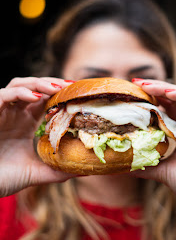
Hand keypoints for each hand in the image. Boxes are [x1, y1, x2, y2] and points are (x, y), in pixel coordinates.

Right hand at [0, 77, 76, 196]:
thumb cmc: (4, 177)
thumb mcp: (36, 172)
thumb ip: (57, 170)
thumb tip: (82, 172)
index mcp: (25, 123)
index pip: (44, 101)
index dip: (59, 95)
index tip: (76, 94)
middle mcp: (14, 114)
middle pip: (33, 88)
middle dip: (52, 84)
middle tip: (70, 85)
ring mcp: (2, 112)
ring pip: (18, 85)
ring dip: (38, 83)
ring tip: (56, 88)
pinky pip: (3, 95)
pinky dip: (20, 92)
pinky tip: (36, 97)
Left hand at [132, 79, 175, 210]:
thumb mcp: (163, 171)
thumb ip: (145, 165)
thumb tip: (123, 166)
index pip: (163, 110)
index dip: (148, 101)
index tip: (130, 96)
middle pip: (170, 99)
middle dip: (152, 89)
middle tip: (134, 83)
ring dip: (163, 88)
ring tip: (145, 85)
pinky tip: (167, 92)